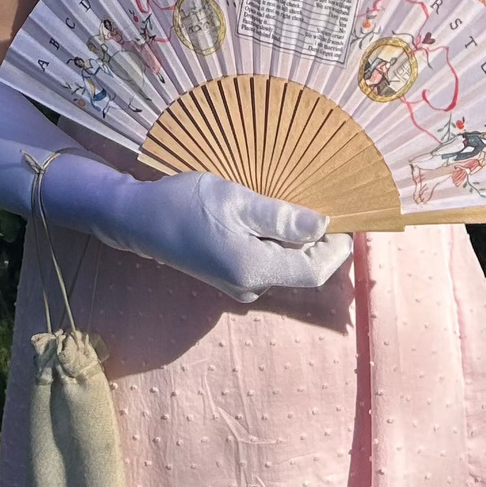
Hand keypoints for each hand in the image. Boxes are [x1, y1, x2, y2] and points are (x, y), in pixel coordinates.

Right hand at [62, 164, 353, 302]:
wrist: (137, 219)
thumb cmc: (185, 204)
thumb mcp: (236, 201)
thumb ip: (280, 218)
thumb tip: (321, 227)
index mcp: (255, 269)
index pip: (314, 271)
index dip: (337, 249)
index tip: (348, 219)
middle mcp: (249, 285)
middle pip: (300, 271)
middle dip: (319, 243)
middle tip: (326, 207)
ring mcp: (236, 284)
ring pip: (282, 267)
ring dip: (296, 242)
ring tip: (299, 208)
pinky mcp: (226, 275)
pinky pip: (264, 263)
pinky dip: (276, 245)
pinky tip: (270, 219)